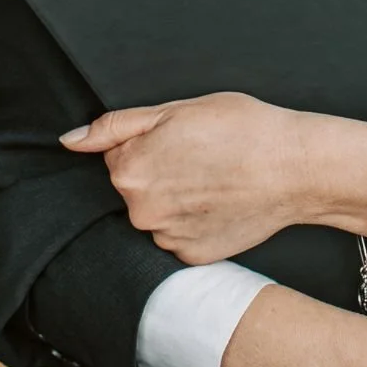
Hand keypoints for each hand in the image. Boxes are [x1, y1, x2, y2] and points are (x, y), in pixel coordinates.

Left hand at [61, 93, 346, 264]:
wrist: (296, 168)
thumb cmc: (244, 129)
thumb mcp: (177, 110)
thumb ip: (116, 126)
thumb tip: (70, 141)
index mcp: (129, 170)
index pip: (118, 156)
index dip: (150, 144)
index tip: (182, 140)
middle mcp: (141, 211)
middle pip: (135, 188)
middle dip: (159, 173)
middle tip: (202, 159)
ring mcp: (167, 238)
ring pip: (157, 214)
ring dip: (176, 200)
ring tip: (216, 181)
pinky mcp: (193, 256)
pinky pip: (180, 237)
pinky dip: (195, 223)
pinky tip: (221, 204)